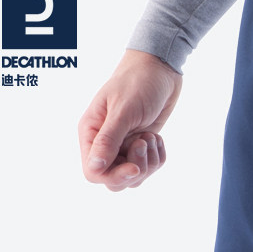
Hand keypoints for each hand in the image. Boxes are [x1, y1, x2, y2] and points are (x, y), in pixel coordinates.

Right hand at [78, 49, 182, 191]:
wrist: (160, 70)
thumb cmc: (138, 83)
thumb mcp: (123, 111)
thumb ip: (108, 140)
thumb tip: (94, 167)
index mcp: (91, 133)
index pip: (93, 172)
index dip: (114, 176)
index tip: (134, 167)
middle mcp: (105, 144)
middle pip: (114, 181)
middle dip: (134, 170)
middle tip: (144, 144)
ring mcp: (125, 147)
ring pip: (135, 177)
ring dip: (149, 162)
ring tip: (150, 136)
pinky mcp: (142, 147)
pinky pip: (151, 167)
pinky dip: (158, 157)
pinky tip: (157, 137)